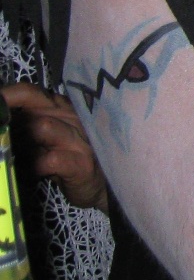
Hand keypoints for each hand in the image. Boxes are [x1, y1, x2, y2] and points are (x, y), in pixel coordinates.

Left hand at [2, 83, 108, 211]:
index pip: (29, 93)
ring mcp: (80, 139)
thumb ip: (28, 123)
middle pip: (32, 111)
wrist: (99, 187)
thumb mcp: (47, 137)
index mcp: (60, 108)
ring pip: (42, 127)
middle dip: (12, 127)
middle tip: (6, 140)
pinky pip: (50, 159)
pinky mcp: (81, 163)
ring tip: (17, 157)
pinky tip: (31, 173)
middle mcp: (72, 118)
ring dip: (22, 144)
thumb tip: (1, 120)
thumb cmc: (67, 159)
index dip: (7, 97)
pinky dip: (33, 167)